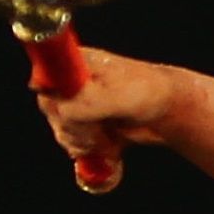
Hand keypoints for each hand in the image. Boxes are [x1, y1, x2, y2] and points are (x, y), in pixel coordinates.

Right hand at [35, 48, 181, 170]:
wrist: (168, 111)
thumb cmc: (147, 93)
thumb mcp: (117, 97)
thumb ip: (87, 104)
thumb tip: (61, 113)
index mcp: (76, 63)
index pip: (45, 78)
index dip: (50, 98)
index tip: (65, 111)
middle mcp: (72, 81)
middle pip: (50, 108)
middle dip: (70, 126)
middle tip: (95, 131)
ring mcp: (78, 103)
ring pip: (60, 129)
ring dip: (81, 142)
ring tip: (105, 141)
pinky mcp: (85, 124)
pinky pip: (73, 141)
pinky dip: (87, 150)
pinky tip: (107, 148)